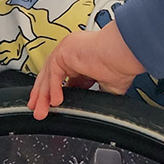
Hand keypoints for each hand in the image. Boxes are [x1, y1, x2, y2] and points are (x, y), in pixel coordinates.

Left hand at [27, 24, 145, 118]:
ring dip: (43, 95)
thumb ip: (96, 95)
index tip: (54, 105)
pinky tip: (55, 101)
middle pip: (50, 77)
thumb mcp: (107, 87)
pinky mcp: (63, 53)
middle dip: (43, 95)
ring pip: (48, 76)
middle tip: (39, 109)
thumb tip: (97, 109)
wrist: (124, 53)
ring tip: (41, 111)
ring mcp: (66, 52)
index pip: (62, 79)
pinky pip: (53, 74)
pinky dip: (53, 88)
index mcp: (81, 61)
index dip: (55, 93)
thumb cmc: (122, 64)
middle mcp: (71, 55)